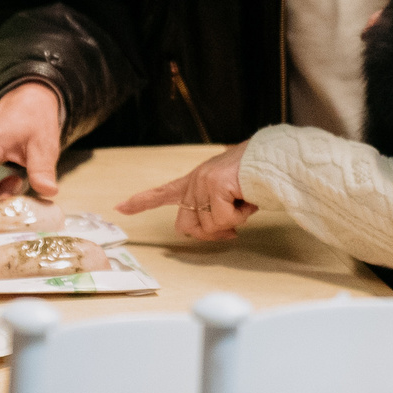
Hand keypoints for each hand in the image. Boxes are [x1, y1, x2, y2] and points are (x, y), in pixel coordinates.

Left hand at [118, 143, 256, 240]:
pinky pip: (224, 219)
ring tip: (245, 202)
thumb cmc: (256, 177)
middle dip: (210, 233)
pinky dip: (240, 216)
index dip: (141, 201)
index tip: (119, 207)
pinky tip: (248, 200)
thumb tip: (221, 233)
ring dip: (232, 221)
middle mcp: (194, 181)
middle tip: (232, 229)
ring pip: (209, 226)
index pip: (163, 192)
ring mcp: (203, 183)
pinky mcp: (215, 186)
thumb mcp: (230, 194)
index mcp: (195, 181)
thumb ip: (216, 210)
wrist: (273, 158)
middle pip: (187, 227)